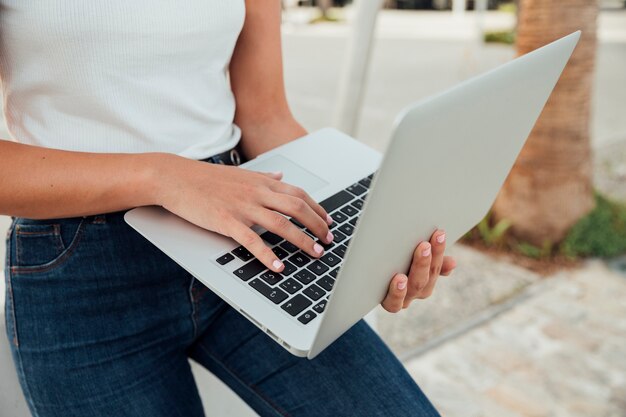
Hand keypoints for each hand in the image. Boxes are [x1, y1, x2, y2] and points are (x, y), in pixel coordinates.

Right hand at [157, 155, 332, 272]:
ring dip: (302, 240)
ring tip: (314, 253)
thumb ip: (263, 176)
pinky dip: (267, 254)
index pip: (299, 194)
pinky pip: (252, 240)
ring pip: (281, 223)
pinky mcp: (226, 221)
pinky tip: (278, 265)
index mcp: (261, 182)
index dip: (318, 209)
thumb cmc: (206, 178)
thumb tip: (280, 176)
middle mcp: (257, 193)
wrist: (175, 177)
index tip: (328, 222)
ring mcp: (243, 207)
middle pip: (297, 208)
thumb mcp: (240, 173)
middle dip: (317, 225)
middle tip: (328, 240)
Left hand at [381, 230, 456, 311]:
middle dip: (427, 259)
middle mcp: (417, 291)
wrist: (366, 280)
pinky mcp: (387, 302)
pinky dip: (398, 292)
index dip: (439, 251)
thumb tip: (453, 263)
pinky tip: (399, 278)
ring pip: (415, 288)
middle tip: (424, 244)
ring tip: (415, 258)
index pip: (436, 266)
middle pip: (426, 277)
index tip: (439, 234)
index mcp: (426, 279)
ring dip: (417, 270)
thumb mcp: (412, 258)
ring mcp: (403, 298)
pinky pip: (394, 303)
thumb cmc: (393, 262)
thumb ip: (431, 260)